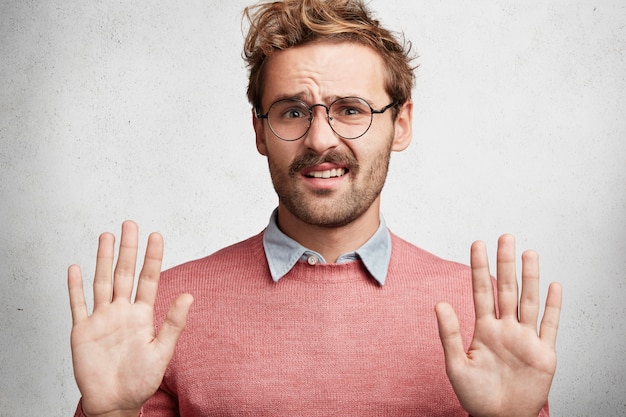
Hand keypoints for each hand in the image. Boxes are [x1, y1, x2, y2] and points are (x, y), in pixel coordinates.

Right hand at [68, 221, 192, 416]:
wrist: (116, 402)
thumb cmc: (141, 380)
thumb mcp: (162, 351)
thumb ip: (173, 322)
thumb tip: (189, 295)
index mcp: (142, 315)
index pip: (148, 279)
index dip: (152, 258)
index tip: (156, 235)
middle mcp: (121, 312)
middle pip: (124, 274)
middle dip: (128, 249)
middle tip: (130, 224)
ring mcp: (101, 319)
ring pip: (102, 282)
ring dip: (103, 260)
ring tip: (107, 236)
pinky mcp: (83, 331)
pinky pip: (77, 305)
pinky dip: (75, 287)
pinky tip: (75, 268)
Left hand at [435, 234, 561, 416]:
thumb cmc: (476, 395)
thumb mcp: (456, 365)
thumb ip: (449, 334)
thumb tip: (439, 303)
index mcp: (484, 329)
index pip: (482, 291)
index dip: (480, 268)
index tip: (477, 244)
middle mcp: (506, 329)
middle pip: (506, 289)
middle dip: (505, 263)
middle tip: (505, 237)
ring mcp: (526, 339)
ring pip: (529, 301)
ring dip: (530, 277)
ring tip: (529, 252)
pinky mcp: (544, 354)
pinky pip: (551, 326)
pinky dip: (554, 307)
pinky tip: (554, 286)